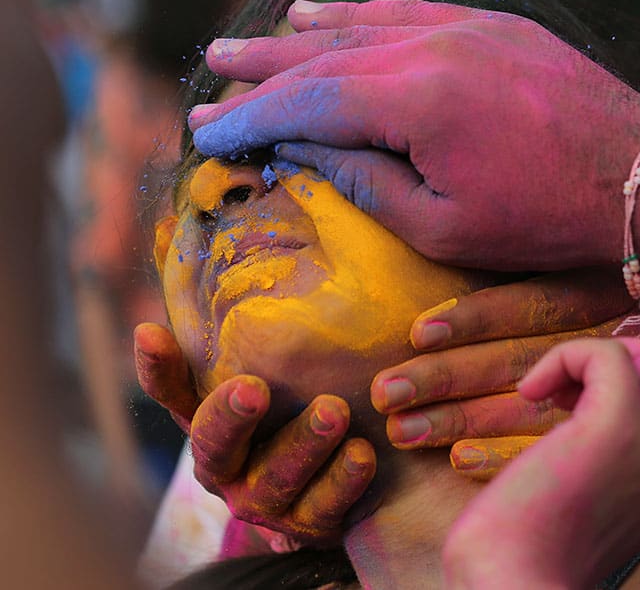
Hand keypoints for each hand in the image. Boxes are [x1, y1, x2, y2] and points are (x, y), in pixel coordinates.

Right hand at [133, 323, 374, 543]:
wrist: (345, 480)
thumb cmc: (305, 403)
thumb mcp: (282, 364)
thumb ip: (258, 324)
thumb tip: (230, 240)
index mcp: (208, 421)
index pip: (170, 392)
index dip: (157, 367)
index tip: (151, 333)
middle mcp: (226, 466)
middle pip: (214, 444)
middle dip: (231, 417)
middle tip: (254, 389)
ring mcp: (266, 500)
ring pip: (275, 478)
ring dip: (303, 444)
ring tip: (334, 411)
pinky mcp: (309, 526)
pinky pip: (324, 507)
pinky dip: (343, 481)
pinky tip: (362, 453)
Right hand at [188, 0, 639, 269]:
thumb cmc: (546, 218)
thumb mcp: (444, 226)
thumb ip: (365, 183)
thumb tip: (306, 150)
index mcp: (416, 99)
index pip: (307, 101)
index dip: (252, 118)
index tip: (208, 130)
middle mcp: (432, 46)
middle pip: (324, 55)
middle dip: (263, 72)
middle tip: (212, 76)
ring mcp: (465, 26)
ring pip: (361, 26)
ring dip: (299, 36)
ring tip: (250, 43)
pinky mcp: (492, 25)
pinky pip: (408, 13)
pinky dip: (359, 16)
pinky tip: (323, 14)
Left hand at [368, 270, 632, 478]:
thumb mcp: (622, 262)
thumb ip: (558, 258)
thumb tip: (479, 240)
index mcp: (611, 286)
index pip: (533, 304)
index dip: (474, 317)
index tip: (418, 333)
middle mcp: (620, 336)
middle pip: (520, 357)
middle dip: (447, 377)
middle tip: (386, 392)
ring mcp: (627, 392)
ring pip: (531, 406)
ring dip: (462, 420)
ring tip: (404, 430)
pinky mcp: (625, 434)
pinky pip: (558, 447)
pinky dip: (508, 455)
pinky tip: (460, 463)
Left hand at [443, 337, 639, 588]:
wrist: (517, 582)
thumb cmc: (531, 553)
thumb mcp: (584, 511)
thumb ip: (602, 475)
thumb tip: (571, 434)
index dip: (637, 395)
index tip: (579, 412)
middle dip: (637, 363)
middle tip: (577, 390)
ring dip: (609, 354)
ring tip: (560, 388)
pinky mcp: (611, 425)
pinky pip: (607, 354)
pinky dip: (567, 356)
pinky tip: (532, 392)